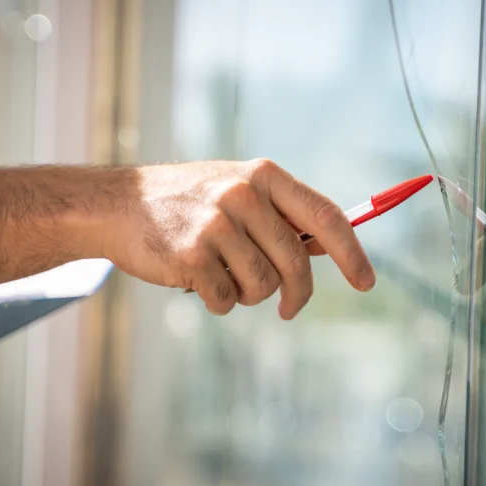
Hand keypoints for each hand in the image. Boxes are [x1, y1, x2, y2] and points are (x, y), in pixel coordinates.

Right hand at [104, 159, 375, 318]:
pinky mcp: (192, 255)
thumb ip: (282, 215)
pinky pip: (226, 300)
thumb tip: (331, 247)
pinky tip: (196, 280)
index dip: (352, 253)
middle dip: (297, 294)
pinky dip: (217, 301)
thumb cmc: (187, 202)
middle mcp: (244, 195)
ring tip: (222, 276)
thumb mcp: (237, 190)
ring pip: (262, 286)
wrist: (118, 205)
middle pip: (296, 262)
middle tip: (288, 309)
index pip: (326, 216)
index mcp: (264, 176)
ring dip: (247, 294)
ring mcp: (217, 224)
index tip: (367, 282)